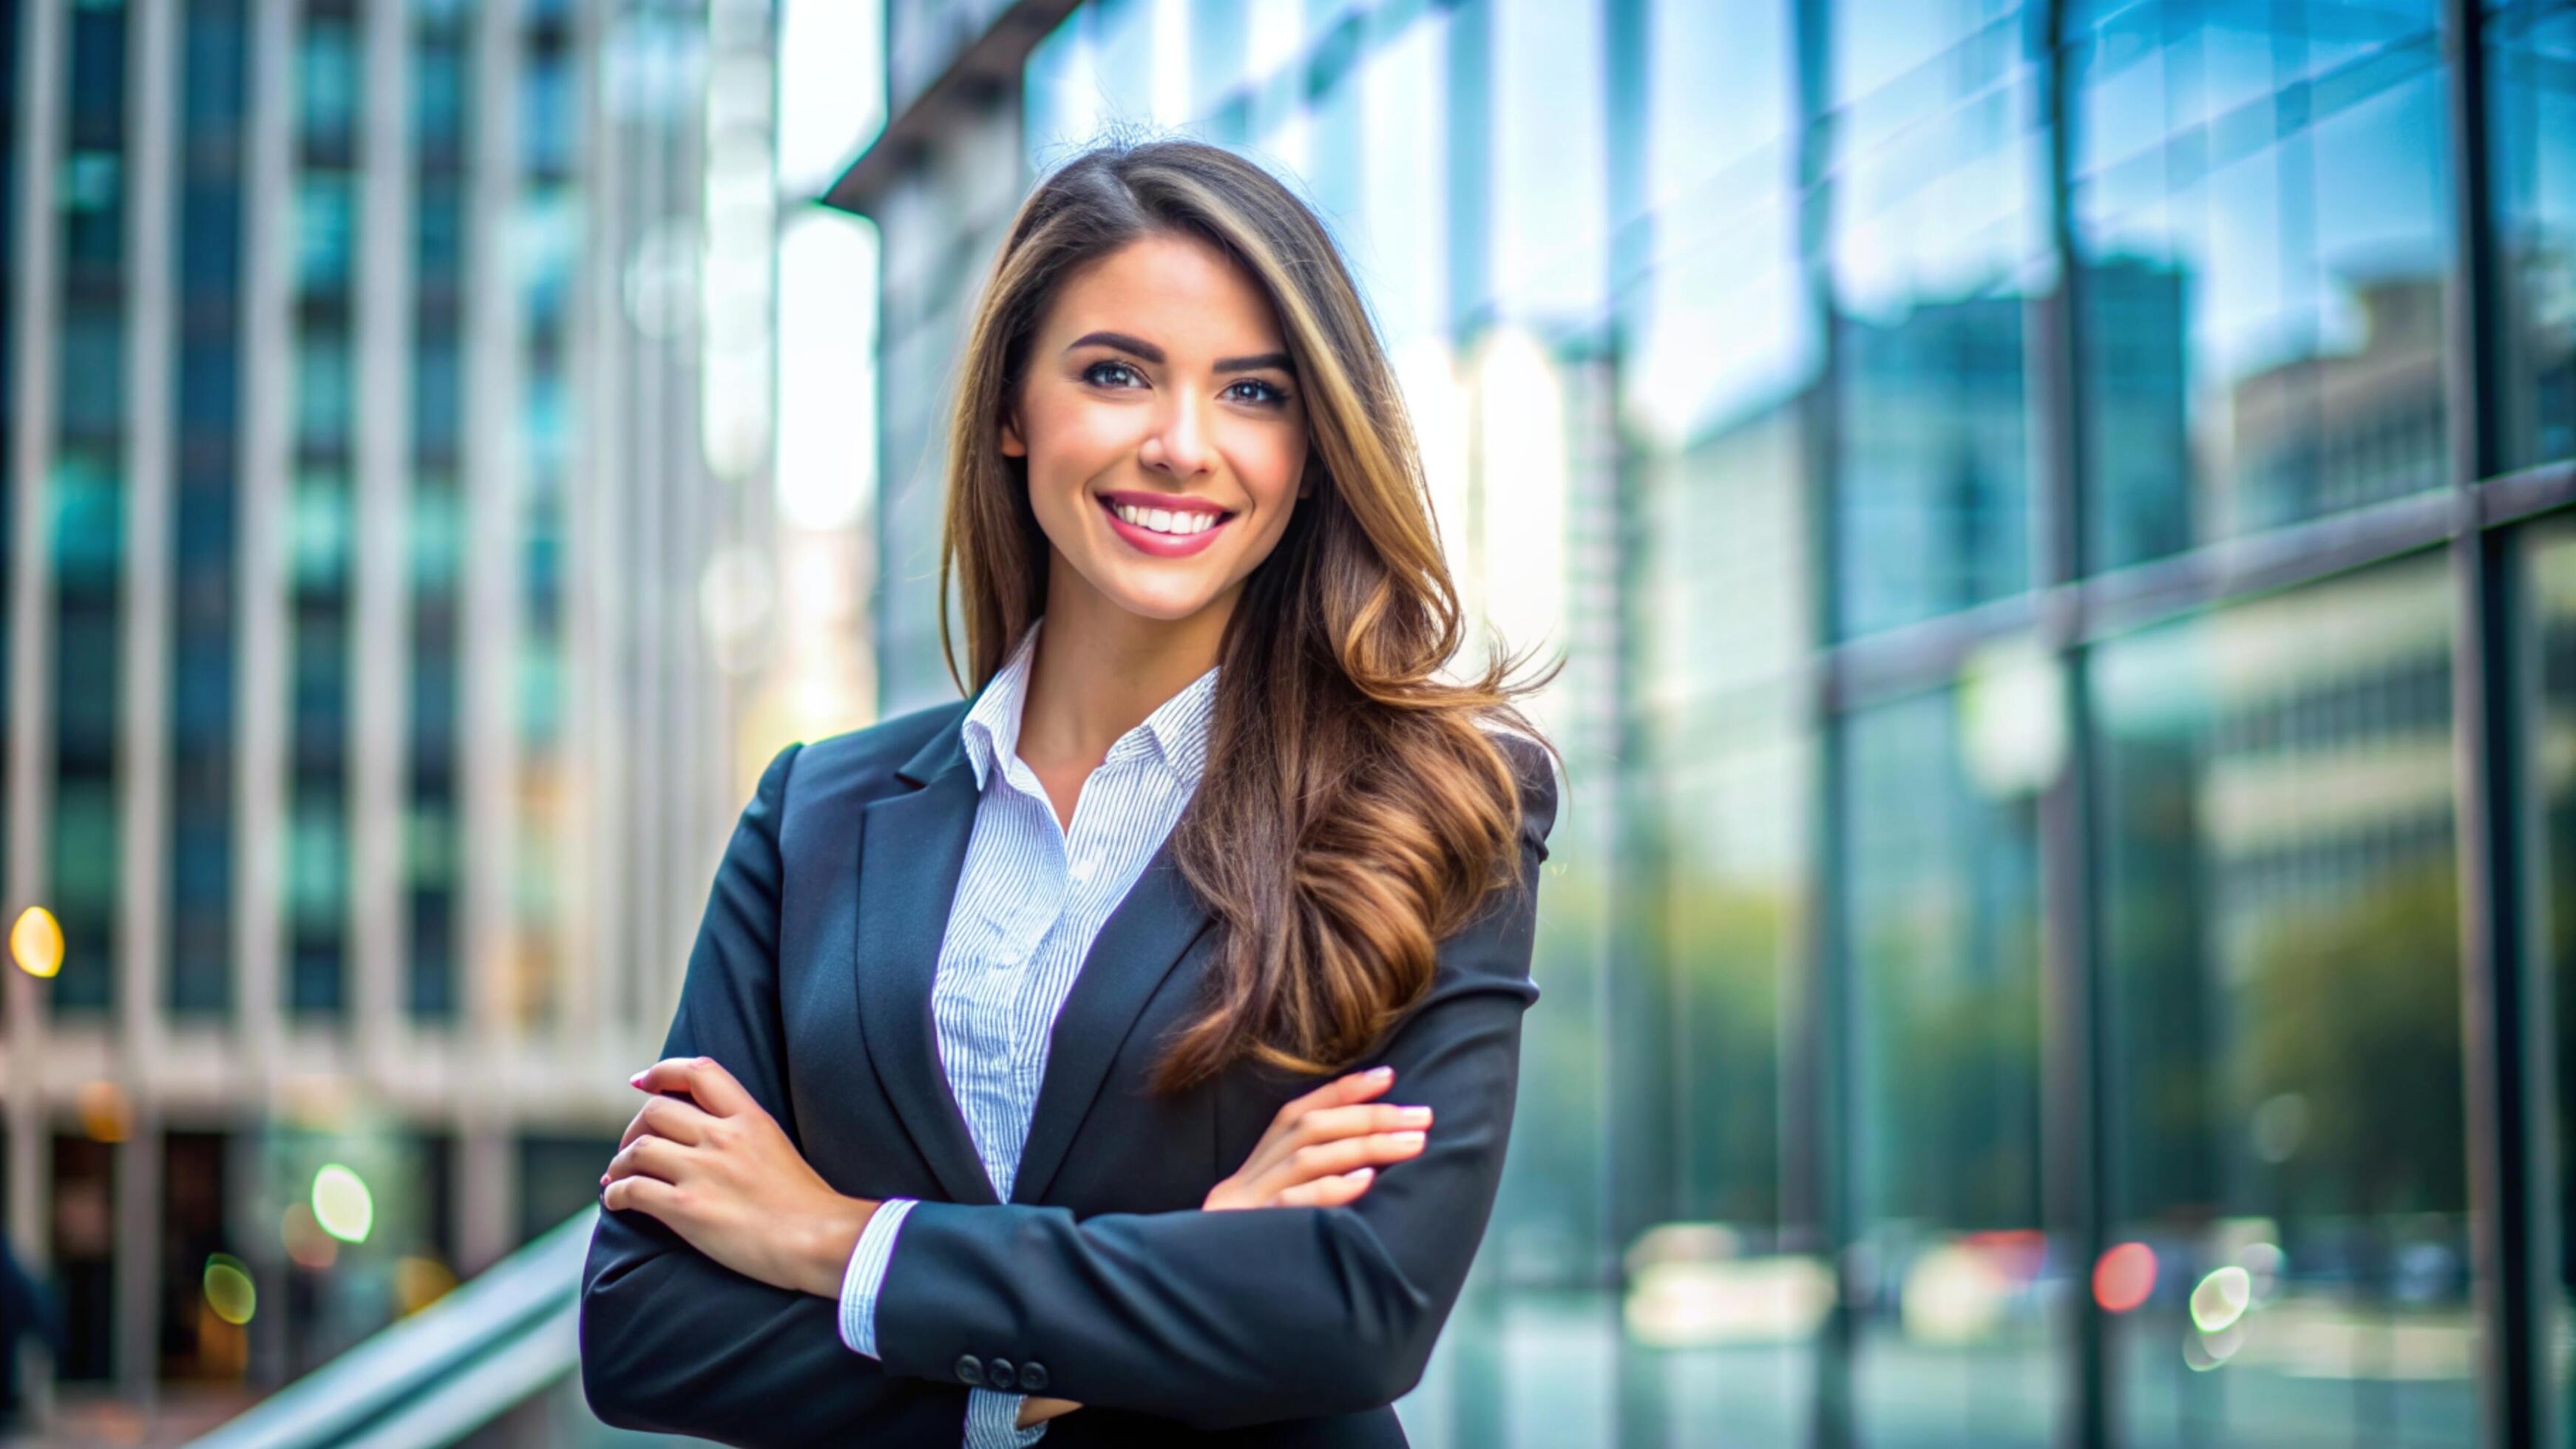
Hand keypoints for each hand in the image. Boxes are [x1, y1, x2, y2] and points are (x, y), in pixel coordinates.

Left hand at [601, 1056, 873, 1299]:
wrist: (819, 1241)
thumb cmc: (808, 1206)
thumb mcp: (779, 1148)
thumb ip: (746, 1135)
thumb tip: (710, 1138)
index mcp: (751, 1118)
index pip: (698, 1073)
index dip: (662, 1072)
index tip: (642, 1082)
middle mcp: (723, 1137)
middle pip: (656, 1111)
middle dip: (634, 1129)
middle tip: (630, 1149)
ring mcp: (704, 1171)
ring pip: (638, 1150)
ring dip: (619, 1164)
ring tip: (616, 1178)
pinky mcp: (687, 1208)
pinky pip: (633, 1190)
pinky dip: (615, 1194)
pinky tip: (617, 1203)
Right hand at [1008, 1067, 1429, 1430]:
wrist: (1169, 1313)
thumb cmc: (1231, 1271)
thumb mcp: (1264, 1227)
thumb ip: (1298, 1196)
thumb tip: (1364, 1177)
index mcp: (1249, 1174)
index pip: (1296, 1114)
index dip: (1343, 1090)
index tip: (1389, 1075)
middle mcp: (1243, 1182)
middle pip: (1310, 1129)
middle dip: (1372, 1118)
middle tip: (1425, 1116)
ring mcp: (1242, 1208)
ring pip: (1306, 1158)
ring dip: (1366, 1146)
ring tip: (1413, 1141)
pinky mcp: (1243, 1237)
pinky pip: (1289, 1207)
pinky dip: (1329, 1190)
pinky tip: (1365, 1183)